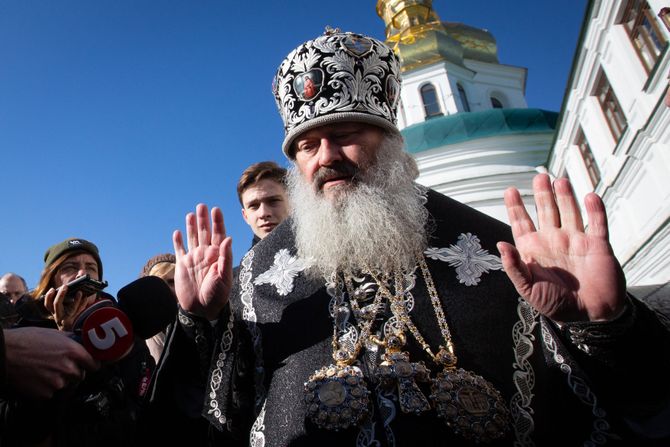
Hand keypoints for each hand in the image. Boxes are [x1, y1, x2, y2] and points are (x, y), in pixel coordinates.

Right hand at [4, 327, 99, 398]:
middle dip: (72, 372)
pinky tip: (34, 379)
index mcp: (73, 352)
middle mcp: (68, 369)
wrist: (2, 355)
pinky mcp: (45, 395)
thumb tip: (81, 342)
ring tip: (42, 371)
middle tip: (58, 366)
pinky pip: (50, 393)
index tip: (89, 365)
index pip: (94, 363)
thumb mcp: (52, 334)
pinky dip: (44, 389)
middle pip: (80, 376)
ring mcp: (57, 383)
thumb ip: (70, 340)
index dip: (91, 364)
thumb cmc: (25, 341)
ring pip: (65, 385)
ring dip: (58, 380)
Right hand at [43, 286, 95, 330]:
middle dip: (60, 295)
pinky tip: (86, 298)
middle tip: (65, 286)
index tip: (52, 289)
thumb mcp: (61, 311)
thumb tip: (68, 289)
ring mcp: (67, 319)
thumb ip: (62, 301)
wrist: (70, 333)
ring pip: (71, 309)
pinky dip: (83, 304)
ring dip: (76, 300)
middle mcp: (58, 316)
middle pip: (56, 304)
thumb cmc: (66, 318)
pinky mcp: (76, 321)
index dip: (48, 297)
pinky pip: (80, 312)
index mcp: (54, 312)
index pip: (48, 305)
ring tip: (80, 292)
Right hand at [173, 203, 232, 319]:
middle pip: (204, 232)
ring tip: (191, 214)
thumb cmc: (217, 295)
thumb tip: (228, 238)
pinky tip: (177, 231)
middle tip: (202, 205)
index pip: (219, 234)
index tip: (216, 209)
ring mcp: (194, 258)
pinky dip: (178, 241)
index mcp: (217, 255)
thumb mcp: (224, 277)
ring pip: (192, 238)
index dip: (217, 222)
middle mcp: (206, 254)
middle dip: (203, 219)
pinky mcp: (182, 265)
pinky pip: (180, 250)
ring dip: (191, 226)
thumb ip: (226, 257)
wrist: (202, 310)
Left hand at [497, 174, 625, 322]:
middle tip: (539, 177)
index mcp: (534, 249)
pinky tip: (589, 196)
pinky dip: (595, 210)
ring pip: (570, 211)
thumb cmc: (556, 304)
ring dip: (565, 196)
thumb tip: (501, 245)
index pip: (522, 222)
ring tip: (559, 181)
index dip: (516, 206)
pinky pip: (597, 223)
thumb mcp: (528, 288)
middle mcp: (554, 240)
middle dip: (542, 194)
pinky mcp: (597, 244)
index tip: (510, 190)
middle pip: (546, 210)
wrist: (590, 316)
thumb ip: (514, 267)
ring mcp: (576, 240)